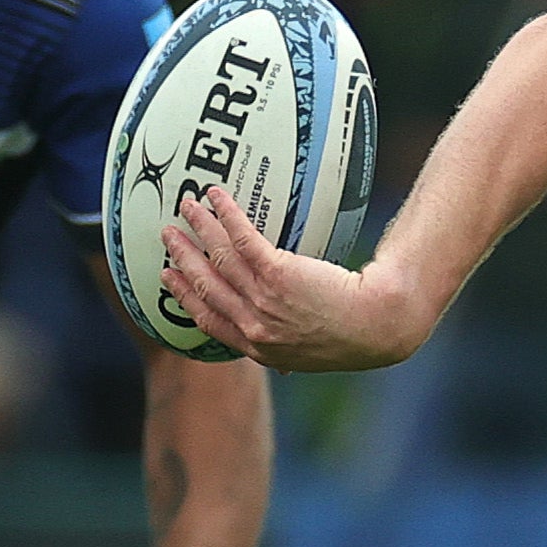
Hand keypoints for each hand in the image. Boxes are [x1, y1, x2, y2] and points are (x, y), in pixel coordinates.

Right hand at [156, 186, 433, 371]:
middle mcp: (254, 326)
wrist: (379, 326)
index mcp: (258, 348)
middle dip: (182, 257)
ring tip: (188, 205)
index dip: (185, 296)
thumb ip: (285, 341)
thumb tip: (274, 343)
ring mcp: (264, 300)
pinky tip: (217, 197)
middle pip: (206, 285)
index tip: (169, 277)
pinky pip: (242, 238)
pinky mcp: (279, 273)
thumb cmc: (355, 334)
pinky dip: (225, 215)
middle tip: (168, 234)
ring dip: (199, 227)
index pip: (208, 321)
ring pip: (219, 258)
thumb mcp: (308, 348)